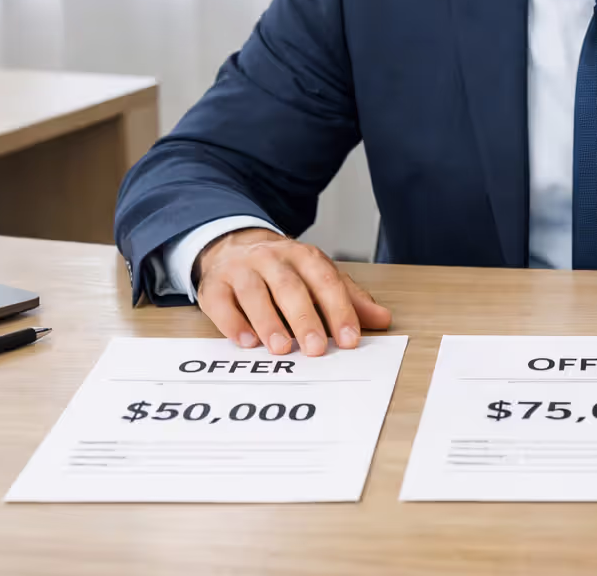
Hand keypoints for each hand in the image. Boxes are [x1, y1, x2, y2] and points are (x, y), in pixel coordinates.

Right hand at [193, 228, 391, 355]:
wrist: (232, 247)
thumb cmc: (282, 270)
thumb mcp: (317, 277)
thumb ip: (348, 299)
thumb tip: (382, 319)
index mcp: (304, 256)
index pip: (325, 281)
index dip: (339, 310)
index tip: (349, 340)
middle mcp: (272, 259)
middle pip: (290, 287)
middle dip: (305, 319)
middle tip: (315, 349)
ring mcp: (241, 270)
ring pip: (255, 293)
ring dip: (268, 321)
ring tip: (281, 348)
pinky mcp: (214, 286)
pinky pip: (221, 303)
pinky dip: (233, 323)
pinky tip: (246, 342)